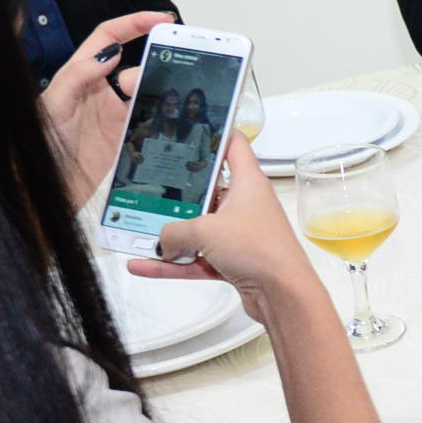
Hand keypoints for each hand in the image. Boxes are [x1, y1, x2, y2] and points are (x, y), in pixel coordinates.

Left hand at [41, 9, 169, 205]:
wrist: (47, 191)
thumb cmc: (41, 146)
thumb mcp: (53, 106)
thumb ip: (78, 76)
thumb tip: (112, 52)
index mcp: (80, 74)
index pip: (109, 37)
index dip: (134, 23)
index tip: (162, 20)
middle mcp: (100, 91)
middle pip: (136, 66)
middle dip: (156, 64)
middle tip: (176, 71)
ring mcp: (115, 115)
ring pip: (147, 93)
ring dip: (162, 92)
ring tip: (176, 98)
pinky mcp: (126, 138)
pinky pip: (149, 120)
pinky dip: (162, 118)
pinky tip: (171, 119)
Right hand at [126, 134, 318, 323]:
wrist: (283, 295)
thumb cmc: (259, 250)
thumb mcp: (205, 230)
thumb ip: (174, 232)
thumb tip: (162, 241)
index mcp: (248, 183)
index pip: (235, 146)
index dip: (216, 133)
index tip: (191, 128)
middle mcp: (246, 205)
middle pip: (208, 191)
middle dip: (178, 193)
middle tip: (149, 185)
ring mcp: (240, 234)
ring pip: (199, 230)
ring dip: (171, 234)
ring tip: (138, 230)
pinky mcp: (234, 261)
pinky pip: (197, 259)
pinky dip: (173, 264)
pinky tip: (144, 266)